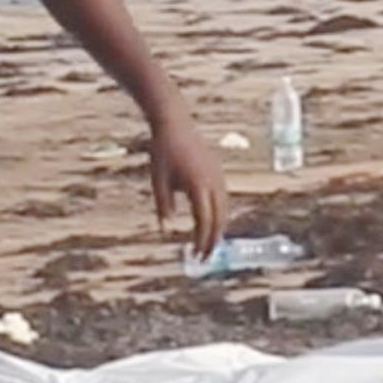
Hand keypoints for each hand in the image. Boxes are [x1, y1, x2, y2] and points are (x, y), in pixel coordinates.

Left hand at [148, 117, 228, 255]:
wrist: (175, 124)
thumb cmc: (163, 152)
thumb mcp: (158, 180)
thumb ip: (163, 205)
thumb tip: (167, 228)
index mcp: (199, 185)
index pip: (205, 221)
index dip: (202, 240)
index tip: (196, 255)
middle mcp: (213, 182)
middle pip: (219, 219)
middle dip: (213, 240)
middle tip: (203, 258)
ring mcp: (219, 177)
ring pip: (224, 210)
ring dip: (218, 229)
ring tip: (208, 245)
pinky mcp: (218, 172)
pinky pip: (223, 199)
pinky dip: (219, 215)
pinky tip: (210, 224)